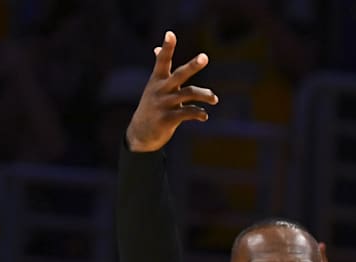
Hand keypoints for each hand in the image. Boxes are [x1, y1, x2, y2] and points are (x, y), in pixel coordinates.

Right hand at [125, 31, 218, 151]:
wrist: (140, 133)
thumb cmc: (151, 106)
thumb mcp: (153, 86)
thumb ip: (160, 69)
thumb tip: (156, 48)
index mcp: (157, 80)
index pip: (162, 60)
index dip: (166, 47)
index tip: (170, 33)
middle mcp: (160, 89)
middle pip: (179, 74)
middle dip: (192, 66)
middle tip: (204, 57)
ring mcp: (164, 104)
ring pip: (189, 94)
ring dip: (205, 95)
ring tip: (215, 99)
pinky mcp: (168, 119)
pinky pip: (188, 113)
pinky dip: (199, 113)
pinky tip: (204, 115)